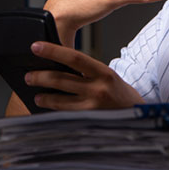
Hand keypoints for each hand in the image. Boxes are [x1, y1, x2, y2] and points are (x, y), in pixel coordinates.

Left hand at [25, 41, 143, 110]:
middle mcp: (99, 89)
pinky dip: (55, 112)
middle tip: (28, 75)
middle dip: (41, 77)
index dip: (52, 51)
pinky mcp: (90, 122)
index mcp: (103, 72)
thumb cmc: (119, 94)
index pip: (74, 57)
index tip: (35, 47)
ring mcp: (94, 108)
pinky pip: (66, 116)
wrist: (140, 117)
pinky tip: (48, 110)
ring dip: (45, 97)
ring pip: (61, 101)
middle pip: (62, 80)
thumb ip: (86, 72)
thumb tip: (57, 66)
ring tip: (36, 95)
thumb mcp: (107, 77)